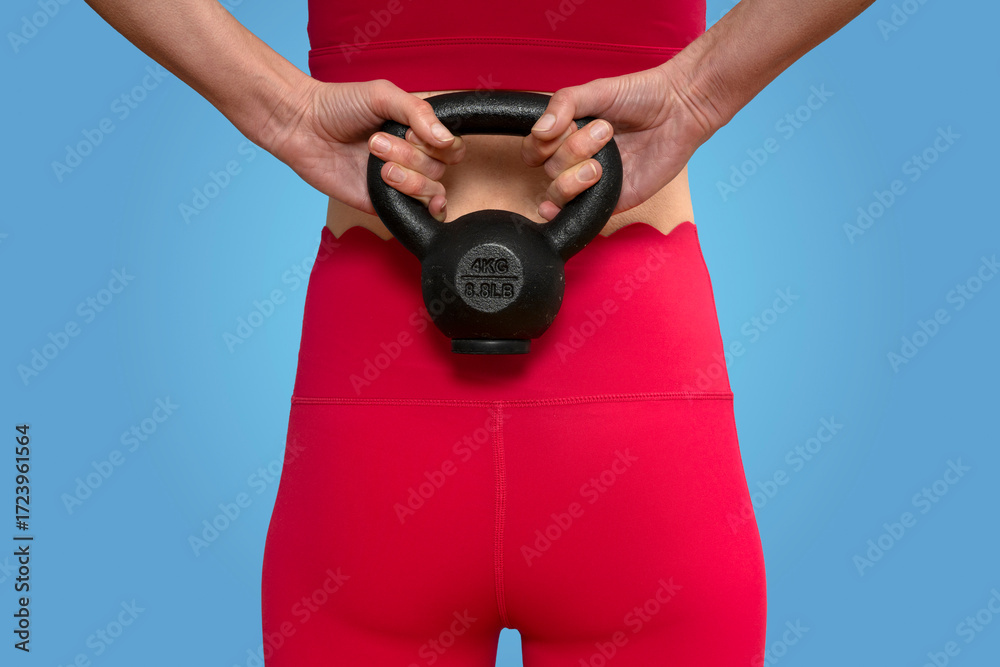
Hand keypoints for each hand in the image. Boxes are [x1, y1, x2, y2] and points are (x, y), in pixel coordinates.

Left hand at [264, 78, 465, 221]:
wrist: (303, 127)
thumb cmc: (339, 105)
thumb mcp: (383, 95)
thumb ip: (419, 112)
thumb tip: (447, 141)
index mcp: (417, 131)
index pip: (452, 146)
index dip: (439, 143)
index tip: (412, 131)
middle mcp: (412, 157)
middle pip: (440, 168)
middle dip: (410, 155)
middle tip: (375, 142)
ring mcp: (400, 181)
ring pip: (432, 190)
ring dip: (409, 178)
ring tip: (378, 164)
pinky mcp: (385, 203)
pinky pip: (416, 212)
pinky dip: (424, 208)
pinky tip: (423, 201)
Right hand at [521, 63, 720, 219]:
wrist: (680, 108)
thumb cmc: (641, 95)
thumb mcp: (595, 90)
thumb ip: (562, 104)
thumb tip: (539, 131)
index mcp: (568, 135)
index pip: (534, 151)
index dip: (541, 144)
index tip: (565, 126)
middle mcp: (577, 160)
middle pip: (549, 170)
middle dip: (572, 150)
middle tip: (605, 131)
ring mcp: (593, 182)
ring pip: (558, 194)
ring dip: (574, 178)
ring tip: (600, 164)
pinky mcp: (612, 200)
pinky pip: (582, 214)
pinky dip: (566, 212)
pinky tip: (557, 207)